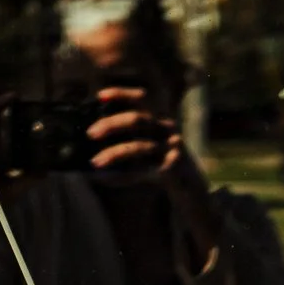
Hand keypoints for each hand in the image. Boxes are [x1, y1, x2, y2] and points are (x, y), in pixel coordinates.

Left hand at [86, 88, 218, 261]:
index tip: (100, 96)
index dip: (122, 94)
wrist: (193, 190)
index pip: (143, 99)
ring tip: (94, 162)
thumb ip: (128, 140)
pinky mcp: (172, 172)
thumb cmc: (164, 165)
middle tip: (90, 133)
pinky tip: (104, 179)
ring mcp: (172, 151)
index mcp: (162, 120)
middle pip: (139, 120)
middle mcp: (168, 131)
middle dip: (112, 124)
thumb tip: (93, 139)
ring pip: (140, 147)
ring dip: (114, 153)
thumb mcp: (148, 147)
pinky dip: (121, 177)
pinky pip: (142, 173)